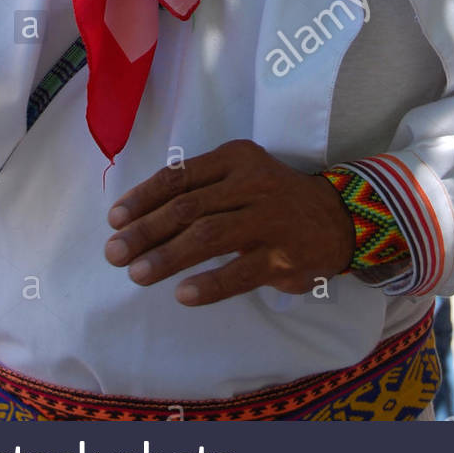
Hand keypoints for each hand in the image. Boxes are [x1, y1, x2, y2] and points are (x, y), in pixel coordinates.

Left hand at [104, 139, 354, 306]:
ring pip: (208, 237)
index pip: (179, 176)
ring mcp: (269, 219)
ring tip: (138, 275)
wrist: (339, 218)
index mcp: (235, 158)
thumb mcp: (240, 175)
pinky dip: (209, 284)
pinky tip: (183, 295)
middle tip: (114, 253)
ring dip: (167, 257)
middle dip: (145, 231)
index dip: (143, 198)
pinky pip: (240, 272)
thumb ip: (199, 189)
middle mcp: (251, 183)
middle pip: (187, 208)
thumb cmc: (273, 197)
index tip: (114, 219)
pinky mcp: (284, 256)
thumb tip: (139, 218)